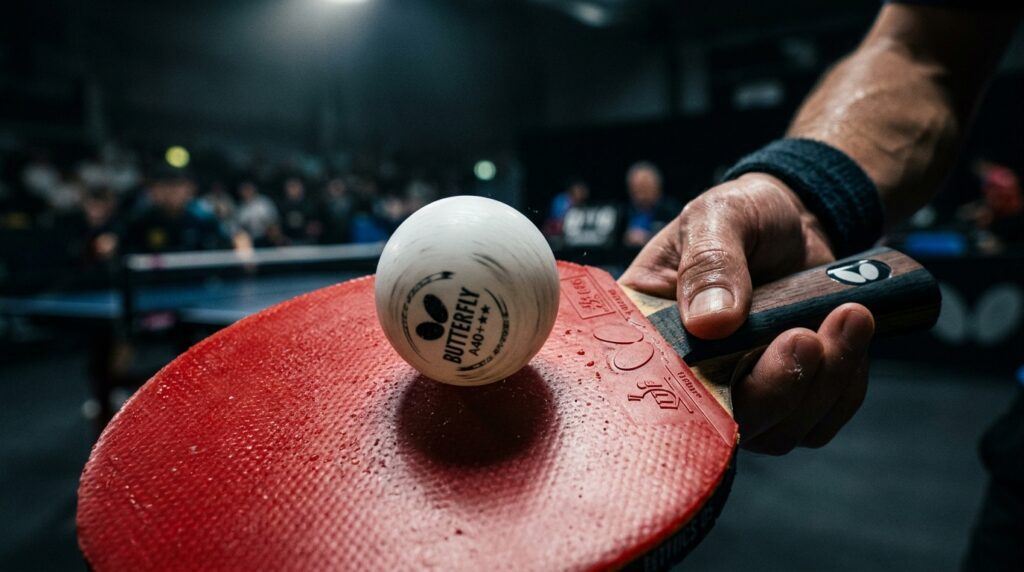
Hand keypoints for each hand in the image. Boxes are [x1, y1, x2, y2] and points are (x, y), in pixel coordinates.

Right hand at [620, 173, 875, 453]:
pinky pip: (819, 419)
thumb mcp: (720, 216)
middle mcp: (688, 372)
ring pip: (777, 428)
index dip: (684, 395)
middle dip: (776, 385)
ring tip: (849, 317)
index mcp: (650, 329)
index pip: (649, 382)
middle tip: (807, 334)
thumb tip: (711, 323)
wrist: (798, 219)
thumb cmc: (745, 213)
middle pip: (722, 419)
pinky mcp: (787, 396)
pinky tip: (852, 334)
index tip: (730, 368)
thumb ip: (710, 262)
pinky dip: (845, 384)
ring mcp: (739, 391)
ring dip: (823, 381)